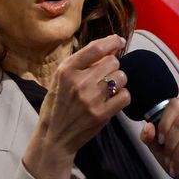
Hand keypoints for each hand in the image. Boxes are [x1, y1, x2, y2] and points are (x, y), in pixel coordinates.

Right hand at [22, 34, 129, 178]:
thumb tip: (108, 49)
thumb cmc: (57, 105)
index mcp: (66, 70)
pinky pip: (125, 96)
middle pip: (112, 62)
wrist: (54, 136)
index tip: (119, 42)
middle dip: (112, 67)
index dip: (112, 41)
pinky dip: (122, 97)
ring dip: (118, 82)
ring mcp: (91, 98)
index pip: (96, 48)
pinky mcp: (101, 114)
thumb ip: (80, 64)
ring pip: (121, 77)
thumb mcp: (59, 79)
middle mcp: (78, 82)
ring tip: (107, 90)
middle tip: (105, 76)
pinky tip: (112, 101)